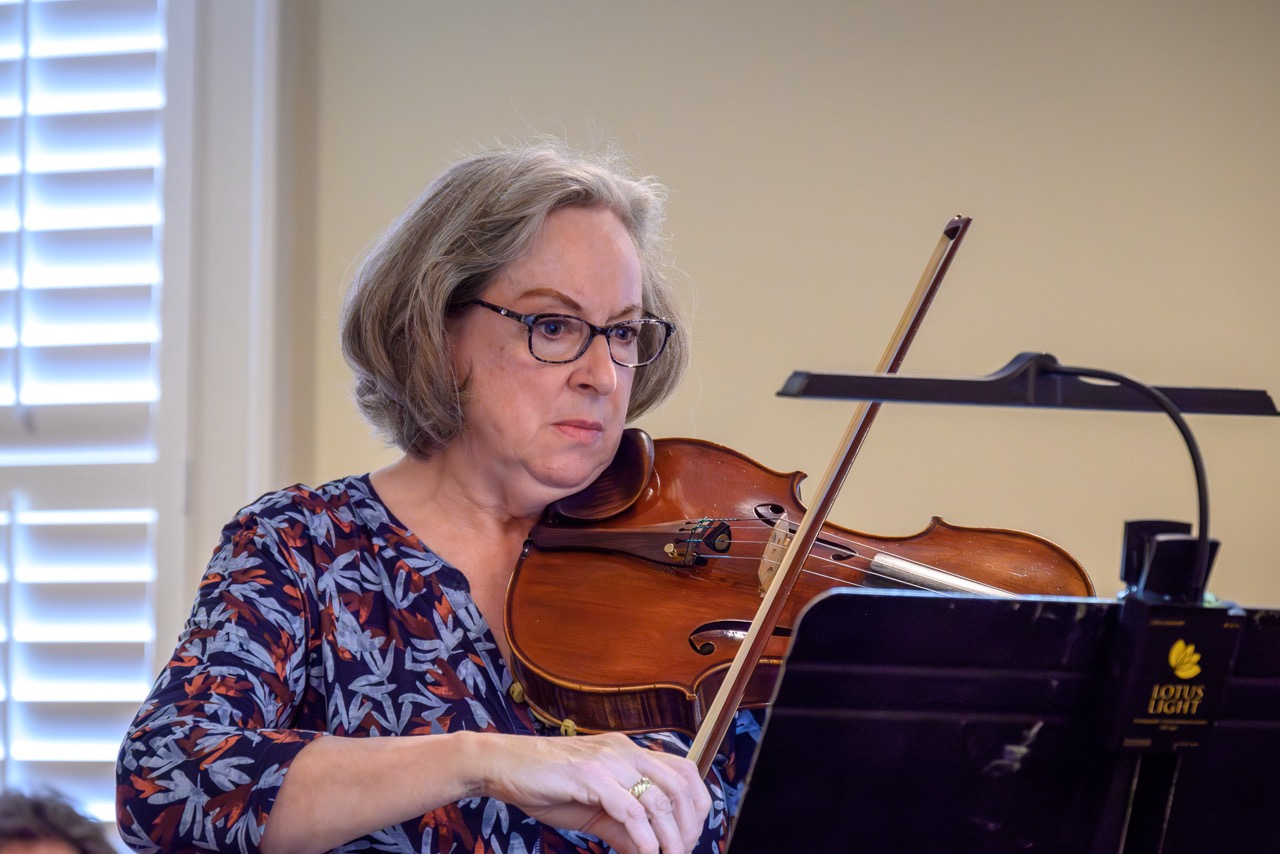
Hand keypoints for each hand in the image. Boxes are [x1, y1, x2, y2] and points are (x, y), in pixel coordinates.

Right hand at [473, 731, 710, 853]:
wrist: (503, 765)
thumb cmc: (546, 783)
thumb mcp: (594, 807)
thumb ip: (624, 826)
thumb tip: (648, 850)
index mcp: (629, 752)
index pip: (683, 770)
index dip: (697, 804)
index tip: (691, 835)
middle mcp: (625, 751)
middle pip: (680, 785)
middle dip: (688, 825)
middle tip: (682, 851)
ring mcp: (608, 761)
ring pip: (658, 799)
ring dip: (670, 837)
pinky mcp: (589, 776)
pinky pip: (629, 810)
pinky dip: (643, 838)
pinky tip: (645, 853)